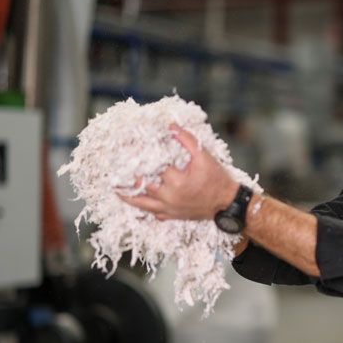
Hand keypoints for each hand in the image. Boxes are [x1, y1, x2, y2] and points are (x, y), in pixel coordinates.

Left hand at [119, 124, 238, 220]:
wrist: (227, 203)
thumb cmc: (217, 179)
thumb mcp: (204, 156)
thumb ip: (187, 140)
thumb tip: (171, 126)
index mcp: (177, 181)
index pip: (152, 166)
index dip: (141, 156)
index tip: (130, 149)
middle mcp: (169, 197)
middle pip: (142, 185)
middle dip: (129, 175)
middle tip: (116, 167)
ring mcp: (169, 208)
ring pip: (142, 203)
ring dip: (128, 196)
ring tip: (115, 188)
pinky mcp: (172, 215)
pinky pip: (152, 213)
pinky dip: (141, 207)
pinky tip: (134, 201)